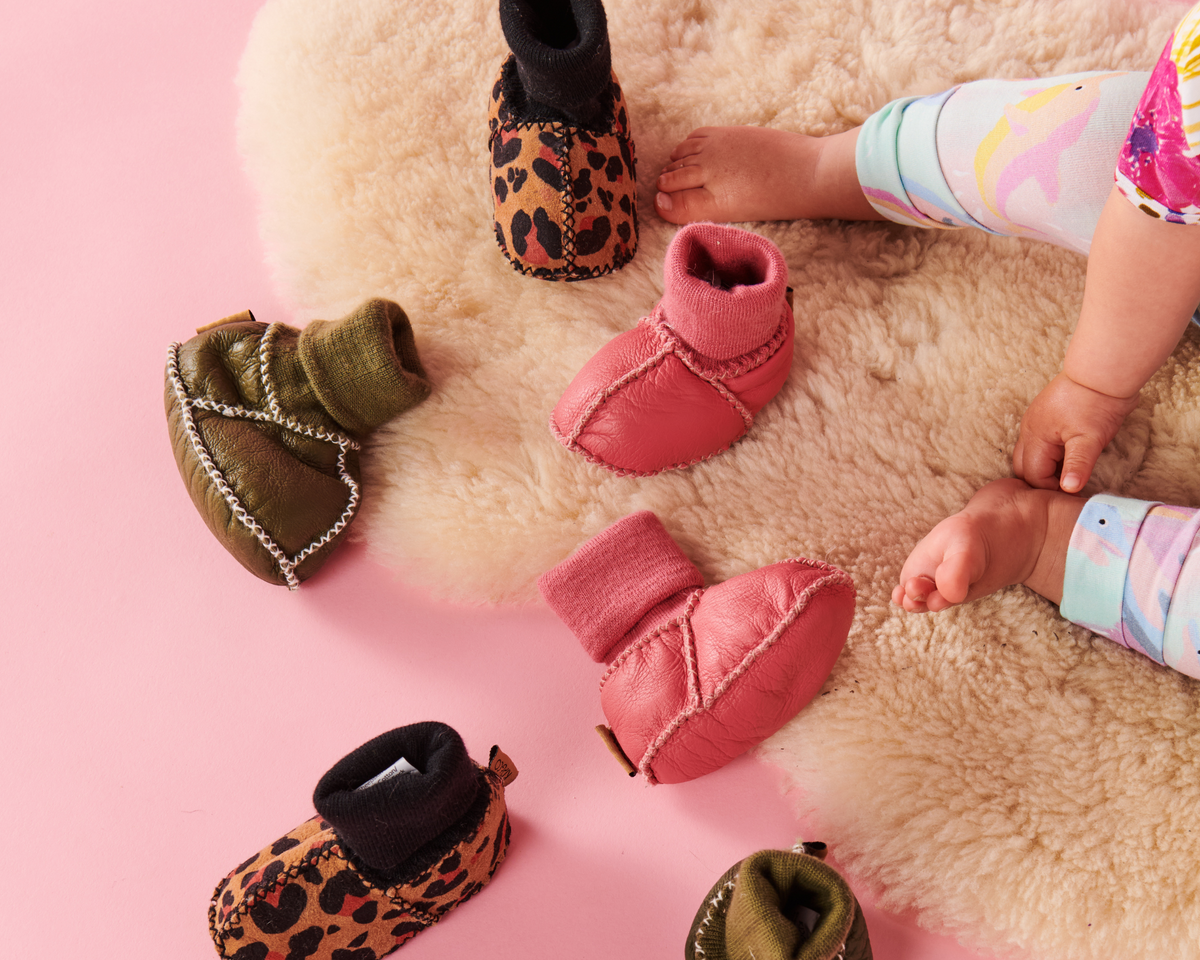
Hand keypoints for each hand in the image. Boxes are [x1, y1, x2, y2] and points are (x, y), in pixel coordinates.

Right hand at [1012, 372, 1136, 492]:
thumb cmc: (1097, 404)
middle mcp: (1029, 430)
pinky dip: (1048, 454)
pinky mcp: (1044, 415)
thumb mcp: (1090, 439)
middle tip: (1068, 486)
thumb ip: (1077, 466)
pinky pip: (1038, 442)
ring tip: (1069, 472)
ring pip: (1029, 454)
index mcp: (1035, 437)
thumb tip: (1068, 490)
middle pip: (1024, 466)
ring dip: (1045, 467)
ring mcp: (1034, 421)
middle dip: (1042, 480)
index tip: (1073, 493)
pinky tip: (1067, 455)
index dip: (1052, 488)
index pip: (1033, 475)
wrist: (1103, 372)